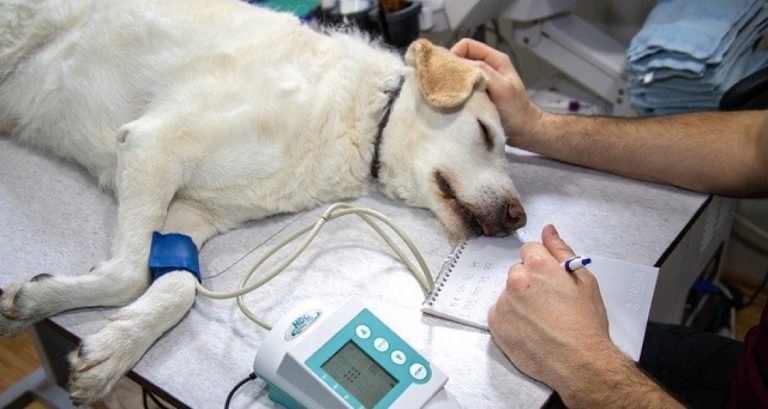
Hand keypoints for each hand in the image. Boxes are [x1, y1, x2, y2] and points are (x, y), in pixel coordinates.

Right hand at [451, 38, 542, 143]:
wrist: (524, 132)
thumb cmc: (517, 110)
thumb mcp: (502, 88)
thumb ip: (483, 72)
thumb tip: (458, 65)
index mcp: (494, 59)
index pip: (466, 45)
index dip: (454, 55)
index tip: (448, 73)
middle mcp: (486, 67)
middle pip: (460, 59)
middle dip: (451, 70)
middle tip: (446, 85)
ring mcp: (481, 81)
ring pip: (459, 74)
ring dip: (453, 83)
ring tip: (450, 95)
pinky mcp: (476, 95)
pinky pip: (461, 88)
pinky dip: (456, 94)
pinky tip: (454, 102)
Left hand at [488, 225, 617, 399]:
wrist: (580, 363)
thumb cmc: (586, 325)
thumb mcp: (584, 281)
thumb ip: (561, 251)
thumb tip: (548, 230)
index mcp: (538, 266)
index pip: (529, 251)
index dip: (542, 265)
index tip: (550, 280)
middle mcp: (516, 280)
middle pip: (518, 272)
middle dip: (530, 283)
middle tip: (549, 303)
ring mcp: (503, 302)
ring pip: (509, 294)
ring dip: (520, 302)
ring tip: (541, 321)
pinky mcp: (496, 323)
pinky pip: (500, 313)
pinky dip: (511, 319)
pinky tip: (530, 330)